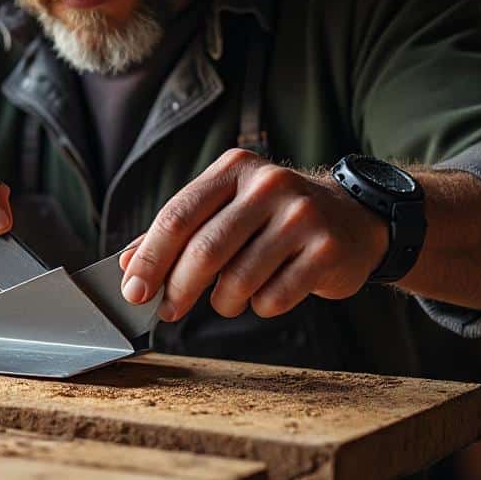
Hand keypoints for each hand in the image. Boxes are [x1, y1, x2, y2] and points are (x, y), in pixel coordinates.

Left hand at [119, 149, 388, 320]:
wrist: (353, 219)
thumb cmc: (274, 218)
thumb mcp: (226, 208)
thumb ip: (178, 233)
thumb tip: (126, 266)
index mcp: (234, 168)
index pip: (179, 215)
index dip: (150, 258)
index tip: (132, 292)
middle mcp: (268, 184)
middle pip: (205, 250)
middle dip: (178, 289)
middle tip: (167, 311)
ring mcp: (301, 215)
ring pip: (238, 280)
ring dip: (223, 302)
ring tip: (229, 297)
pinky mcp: (326, 249)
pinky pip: (274, 298)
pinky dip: (261, 306)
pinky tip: (270, 291)